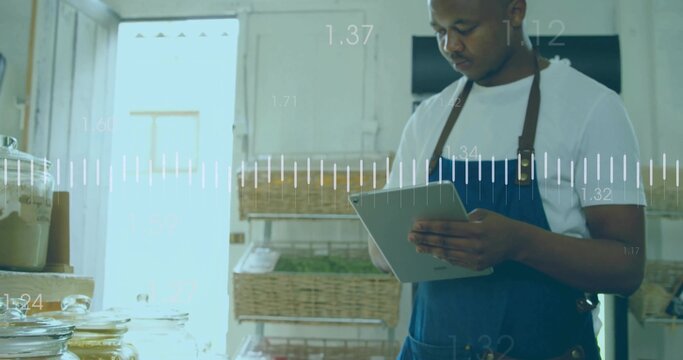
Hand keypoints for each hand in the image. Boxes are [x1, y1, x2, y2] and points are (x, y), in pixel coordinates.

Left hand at [408, 209, 527, 270]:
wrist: (517, 242)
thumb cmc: (497, 223)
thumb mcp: (482, 214)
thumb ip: (463, 217)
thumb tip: (441, 220)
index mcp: (476, 229)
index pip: (447, 228)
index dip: (430, 226)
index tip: (416, 225)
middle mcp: (476, 245)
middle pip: (444, 242)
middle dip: (425, 239)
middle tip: (411, 237)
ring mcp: (476, 258)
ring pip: (447, 254)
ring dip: (430, 250)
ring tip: (418, 246)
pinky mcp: (477, 266)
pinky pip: (455, 262)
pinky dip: (443, 257)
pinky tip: (433, 252)